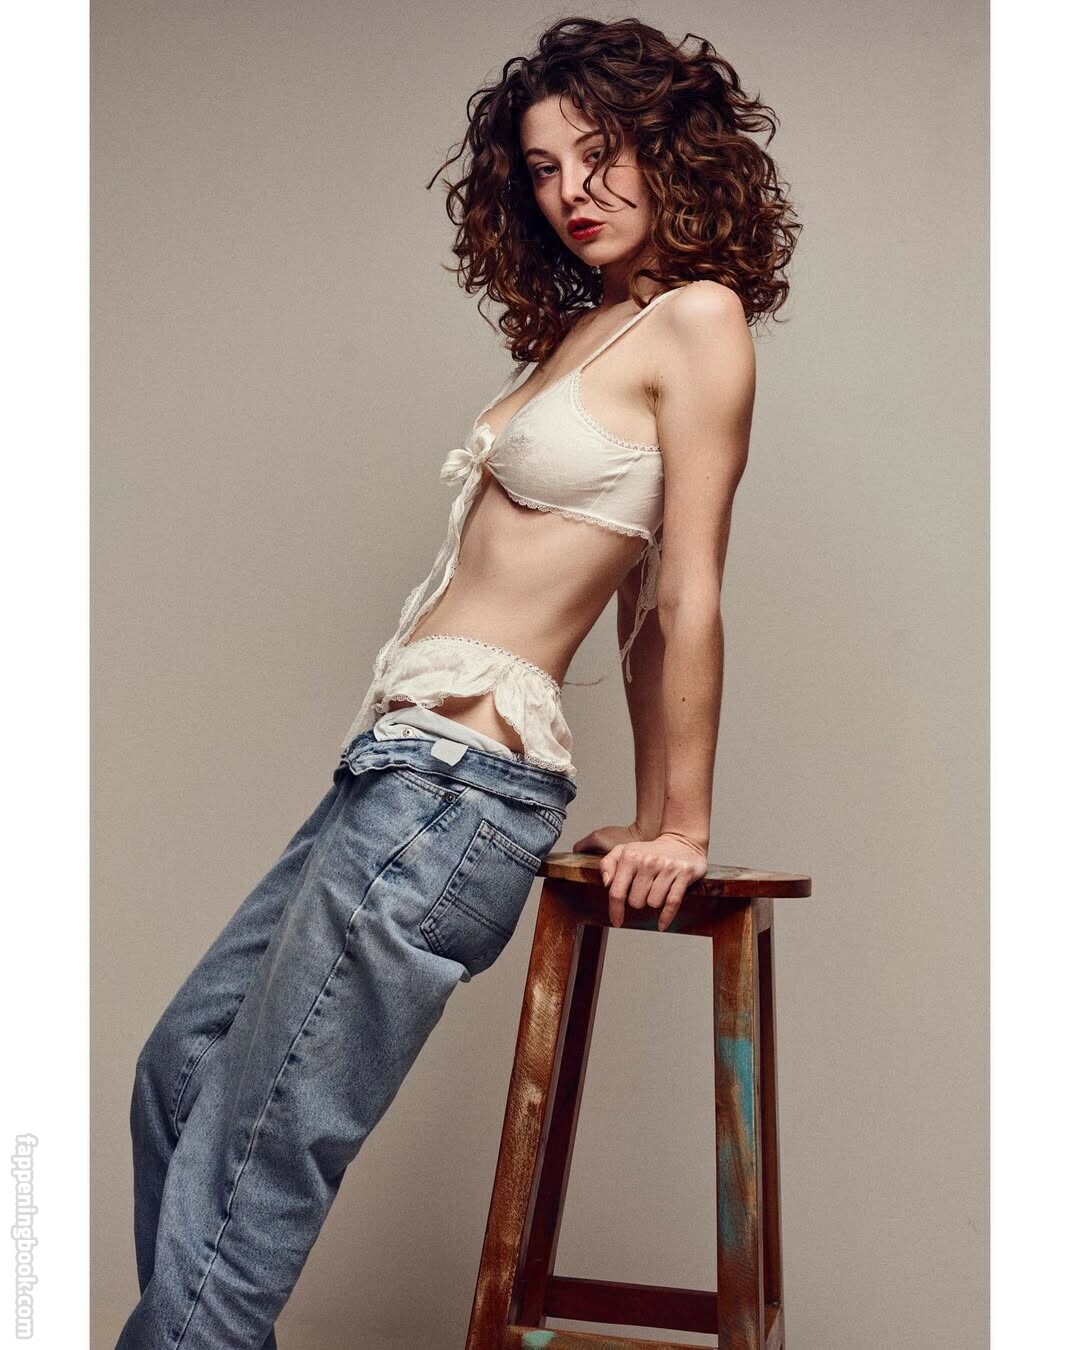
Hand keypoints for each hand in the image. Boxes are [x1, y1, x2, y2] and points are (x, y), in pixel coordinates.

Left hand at [572, 824, 708, 931]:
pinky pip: (672, 903)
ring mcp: (667, 868)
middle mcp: (648, 861)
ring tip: (657, 890)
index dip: (615, 910)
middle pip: (636, 901)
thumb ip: (608, 864)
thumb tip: (606, 882)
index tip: (616, 921)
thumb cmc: (649, 851)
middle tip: (644, 891)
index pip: (617, 891)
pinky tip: (661, 924)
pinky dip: (666, 916)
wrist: (682, 840)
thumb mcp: (624, 851)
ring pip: (654, 903)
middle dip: (638, 901)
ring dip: (654, 902)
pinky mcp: (684, 874)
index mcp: (630, 856)